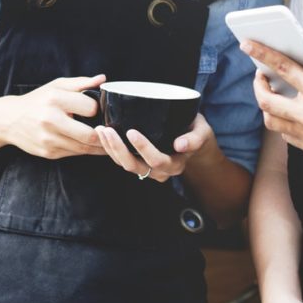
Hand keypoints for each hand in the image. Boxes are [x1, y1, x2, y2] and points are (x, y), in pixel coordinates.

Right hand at [0, 75, 106, 157]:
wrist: (9, 120)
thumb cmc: (38, 100)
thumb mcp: (57, 85)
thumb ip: (81, 83)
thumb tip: (103, 79)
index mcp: (54, 99)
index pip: (90, 107)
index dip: (99, 109)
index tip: (103, 109)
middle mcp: (50, 120)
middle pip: (90, 134)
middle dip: (105, 134)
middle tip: (115, 131)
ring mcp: (49, 139)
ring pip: (84, 148)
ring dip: (100, 146)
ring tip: (111, 140)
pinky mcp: (48, 153)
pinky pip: (75, 154)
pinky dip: (87, 151)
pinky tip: (94, 146)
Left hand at [96, 113, 214, 181]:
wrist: (192, 139)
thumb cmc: (196, 131)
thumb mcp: (201, 132)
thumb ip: (194, 139)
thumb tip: (180, 145)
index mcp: (175, 164)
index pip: (157, 160)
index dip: (143, 148)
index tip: (131, 131)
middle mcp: (160, 171)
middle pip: (135, 166)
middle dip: (119, 149)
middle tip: (108, 130)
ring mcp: (147, 169)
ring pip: (125, 165)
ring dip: (110, 149)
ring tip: (101, 130)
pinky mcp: (138, 163)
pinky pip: (121, 160)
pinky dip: (110, 148)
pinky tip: (103, 134)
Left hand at [242, 34, 302, 164]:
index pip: (282, 68)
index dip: (262, 54)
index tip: (247, 45)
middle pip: (266, 100)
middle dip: (258, 85)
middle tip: (261, 75)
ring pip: (271, 121)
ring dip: (267, 105)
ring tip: (273, 93)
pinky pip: (284, 135)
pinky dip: (281, 121)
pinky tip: (290, 111)